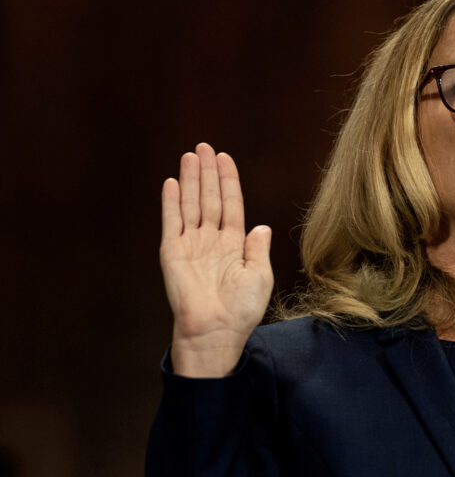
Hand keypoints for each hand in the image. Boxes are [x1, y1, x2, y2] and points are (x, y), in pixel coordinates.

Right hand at [160, 143, 272, 376]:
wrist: (216, 330)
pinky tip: (172, 182)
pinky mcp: (172, 253)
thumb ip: (258, 248)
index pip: (231, 204)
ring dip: (190, 180)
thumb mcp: (260, 276)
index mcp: (234, 244)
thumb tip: (261, 226)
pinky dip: (171, 202)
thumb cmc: (241, 310)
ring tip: (189, 156)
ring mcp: (191, 245)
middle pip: (209, 198)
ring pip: (190, 204)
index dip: (228, 181)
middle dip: (207, 173)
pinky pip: (172, 222)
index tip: (225, 158)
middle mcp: (211, 240)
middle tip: (204, 146)